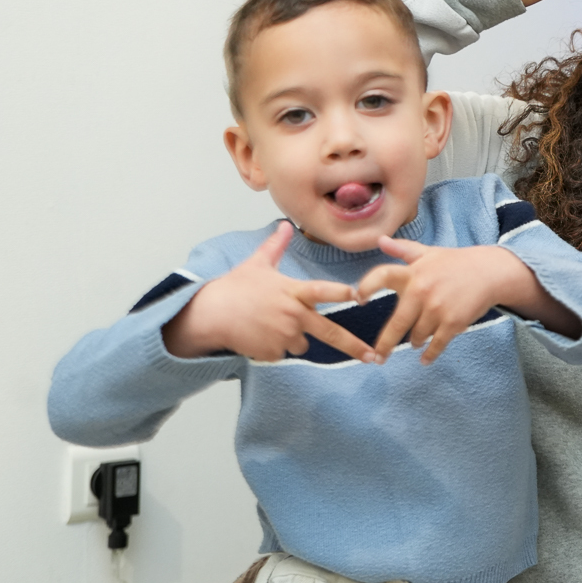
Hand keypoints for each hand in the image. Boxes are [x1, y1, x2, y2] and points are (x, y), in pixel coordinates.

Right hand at [162, 223, 371, 362]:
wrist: (210, 315)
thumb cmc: (234, 288)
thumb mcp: (256, 264)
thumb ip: (276, 247)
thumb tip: (284, 225)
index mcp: (293, 291)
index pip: (322, 291)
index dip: (341, 293)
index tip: (358, 296)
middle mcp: (293, 314)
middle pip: (329, 332)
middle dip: (353, 346)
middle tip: (372, 357)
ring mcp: (283, 335)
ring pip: (303, 343)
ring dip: (293, 337)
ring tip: (269, 324)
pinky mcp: (272, 352)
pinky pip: (284, 353)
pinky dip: (276, 347)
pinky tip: (260, 335)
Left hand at [358, 238, 580, 364]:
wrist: (490, 272)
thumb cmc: (457, 262)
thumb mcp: (429, 253)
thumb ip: (403, 250)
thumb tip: (379, 240)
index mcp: (413, 273)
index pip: (381, 276)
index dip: (367, 287)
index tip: (360, 299)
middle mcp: (421, 290)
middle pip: (397, 323)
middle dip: (385, 344)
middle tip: (378, 357)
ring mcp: (437, 308)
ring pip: (417, 335)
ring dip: (415, 341)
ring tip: (415, 342)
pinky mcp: (453, 322)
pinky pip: (437, 344)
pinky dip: (430, 354)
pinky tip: (425, 360)